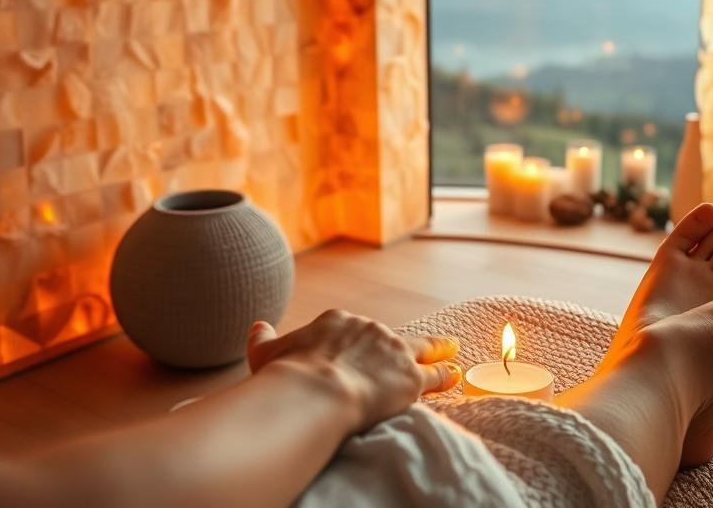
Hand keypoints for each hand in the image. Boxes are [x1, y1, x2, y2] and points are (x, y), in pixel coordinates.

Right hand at [245, 310, 460, 432]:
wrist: (315, 392)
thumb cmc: (287, 375)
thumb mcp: (265, 353)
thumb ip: (262, 338)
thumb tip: (256, 325)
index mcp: (337, 322)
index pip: (352, 329)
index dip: (356, 341)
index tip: (357, 350)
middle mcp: (370, 329)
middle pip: (387, 337)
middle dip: (394, 346)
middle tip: (406, 350)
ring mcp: (394, 351)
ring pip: (421, 348)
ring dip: (437, 349)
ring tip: (451, 349)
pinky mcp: (410, 377)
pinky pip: (435, 373)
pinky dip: (446, 374)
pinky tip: (456, 375)